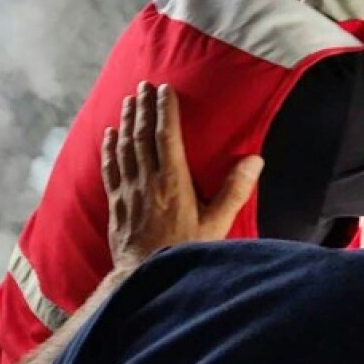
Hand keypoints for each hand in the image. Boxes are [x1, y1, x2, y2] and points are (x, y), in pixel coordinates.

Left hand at [101, 82, 263, 269]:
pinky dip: (108, 149)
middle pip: (142, 136)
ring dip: (126, 121)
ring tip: (128, 100)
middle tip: (143, 86)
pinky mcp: (115, 204)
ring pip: (124, 148)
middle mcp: (147, 182)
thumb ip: (234, 191)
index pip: (167, 136)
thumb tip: (254, 161)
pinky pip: (109, 169)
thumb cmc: (185, 252)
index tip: (164, 89)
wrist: (145, 277)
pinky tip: (108, 134)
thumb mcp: (216, 225)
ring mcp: (128, 192)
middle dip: (143, 108)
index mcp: (173, 182)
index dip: (165, 110)